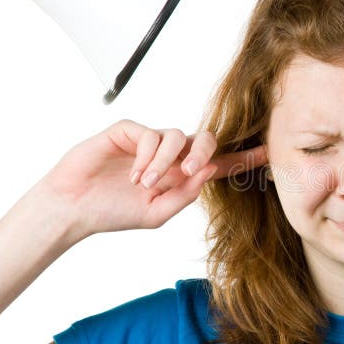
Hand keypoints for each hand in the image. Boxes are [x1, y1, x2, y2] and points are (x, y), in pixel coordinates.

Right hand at [38, 119, 267, 238]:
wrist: (74, 209)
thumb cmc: (113, 212)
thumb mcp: (157, 212)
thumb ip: (185, 194)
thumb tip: (208, 171)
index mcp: (181, 176)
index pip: (218, 164)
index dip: (243, 157)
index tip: (269, 152)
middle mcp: (170, 156)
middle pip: (204, 140)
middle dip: (206, 152)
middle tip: (194, 170)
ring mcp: (149, 142)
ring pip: (176, 136)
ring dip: (165, 162)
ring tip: (145, 184)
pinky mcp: (129, 131)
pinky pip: (149, 134)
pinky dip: (145, 156)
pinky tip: (133, 175)